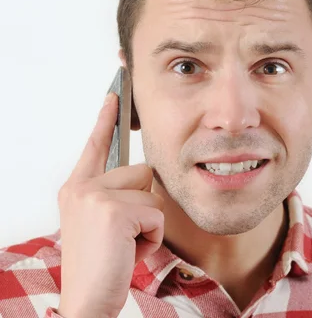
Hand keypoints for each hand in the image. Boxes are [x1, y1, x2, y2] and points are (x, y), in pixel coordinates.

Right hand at [56, 92, 163, 317]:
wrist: (87, 300)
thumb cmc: (103, 264)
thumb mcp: (104, 224)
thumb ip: (117, 197)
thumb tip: (145, 177)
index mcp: (78, 188)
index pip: (96, 145)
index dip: (106, 118)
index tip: (115, 91)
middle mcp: (82, 187)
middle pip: (143, 172)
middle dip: (145, 206)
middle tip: (123, 236)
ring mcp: (95, 197)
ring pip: (153, 193)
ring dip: (149, 223)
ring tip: (126, 245)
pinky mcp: (113, 211)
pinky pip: (157, 215)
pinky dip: (152, 238)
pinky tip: (130, 252)